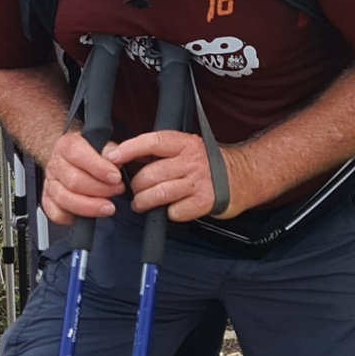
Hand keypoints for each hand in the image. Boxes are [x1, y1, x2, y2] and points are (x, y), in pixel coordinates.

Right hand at [39, 128, 126, 223]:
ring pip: (64, 198)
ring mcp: (50, 183)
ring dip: (89, 206)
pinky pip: (56, 214)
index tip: (115, 177)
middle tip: (117, 190)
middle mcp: (55, 164)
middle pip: (74, 180)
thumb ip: (109, 150)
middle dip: (100, 189)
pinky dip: (72, 218)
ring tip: (108, 207)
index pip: (78, 154)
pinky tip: (88, 215)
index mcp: (66, 145)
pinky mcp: (48, 200)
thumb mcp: (101, 144)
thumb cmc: (89, 153)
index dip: (98, 167)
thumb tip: (114, 160)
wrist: (69, 159)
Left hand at [114, 129, 233, 222]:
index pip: (152, 141)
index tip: (112, 156)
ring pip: (159, 194)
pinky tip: (170, 210)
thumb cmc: (206, 165)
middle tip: (134, 191)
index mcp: (184, 143)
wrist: (242, 178)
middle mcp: (192, 160)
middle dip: (136, 186)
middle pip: (151, 174)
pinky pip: (174, 212)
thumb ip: (154, 151)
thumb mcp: (183, 149)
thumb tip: (117, 152)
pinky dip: (168, 214)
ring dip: (144, 202)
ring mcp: (199, 182)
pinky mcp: (204, 202)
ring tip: (141, 204)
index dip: (130, 148)